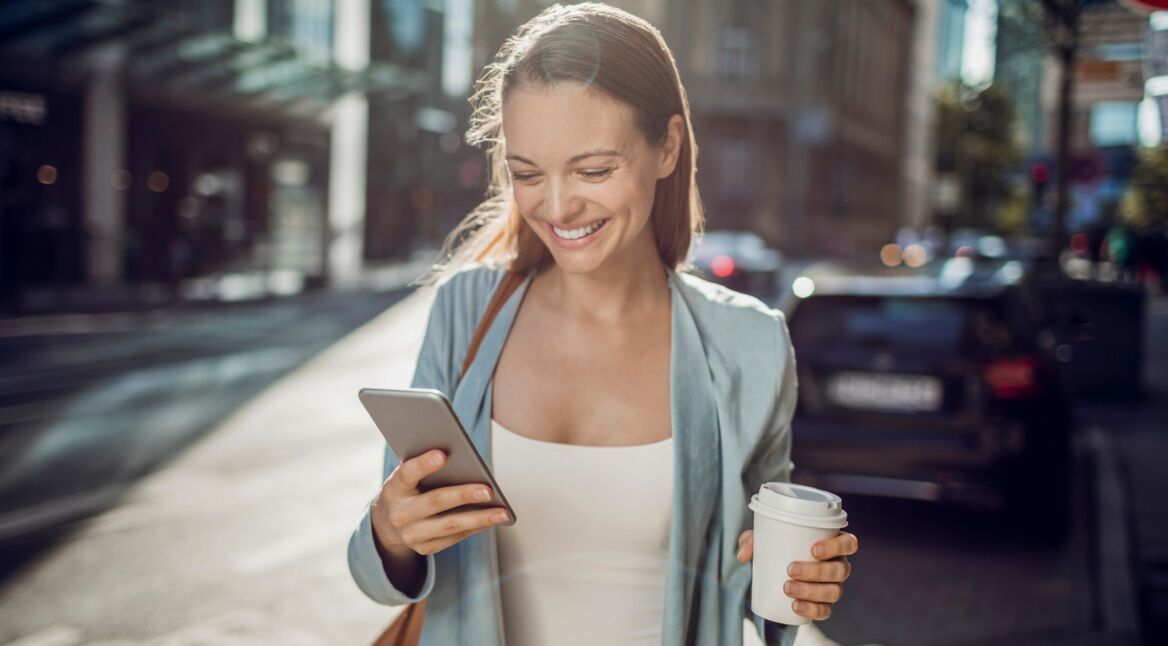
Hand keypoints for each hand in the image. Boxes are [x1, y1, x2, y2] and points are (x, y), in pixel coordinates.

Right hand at [371, 449, 512, 556]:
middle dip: (463, 495)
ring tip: (503, 513)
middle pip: (434, 503)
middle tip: (489, 490)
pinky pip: (454, 537)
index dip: (423, 465)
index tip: (443, 454)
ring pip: (449, 525)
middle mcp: (399, 514)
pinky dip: (475, 527)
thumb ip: (426, 467)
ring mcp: (411, 535)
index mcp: (394, 489)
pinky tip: (493, 520)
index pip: (407, 474)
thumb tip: (463, 458)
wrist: (387, 524)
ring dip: (479, 519)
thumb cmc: (408, 489)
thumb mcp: (408, 476)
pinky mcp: (424, 548)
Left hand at [736, 529, 858, 620]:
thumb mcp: (764, 538)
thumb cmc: (777, 545)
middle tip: (791, 569)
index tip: (814, 549)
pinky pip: (825, 611)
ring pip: (834, 591)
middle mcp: (838, 565)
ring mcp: (833, 586)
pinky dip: (812, 610)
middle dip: (816, 571)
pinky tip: (796, 607)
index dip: (837, 546)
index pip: (848, 543)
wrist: (775, 568)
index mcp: (833, 543)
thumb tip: (743, 554)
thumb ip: (752, 540)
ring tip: (788, 588)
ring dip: (812, 591)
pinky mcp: (824, 603)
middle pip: (840, 570)